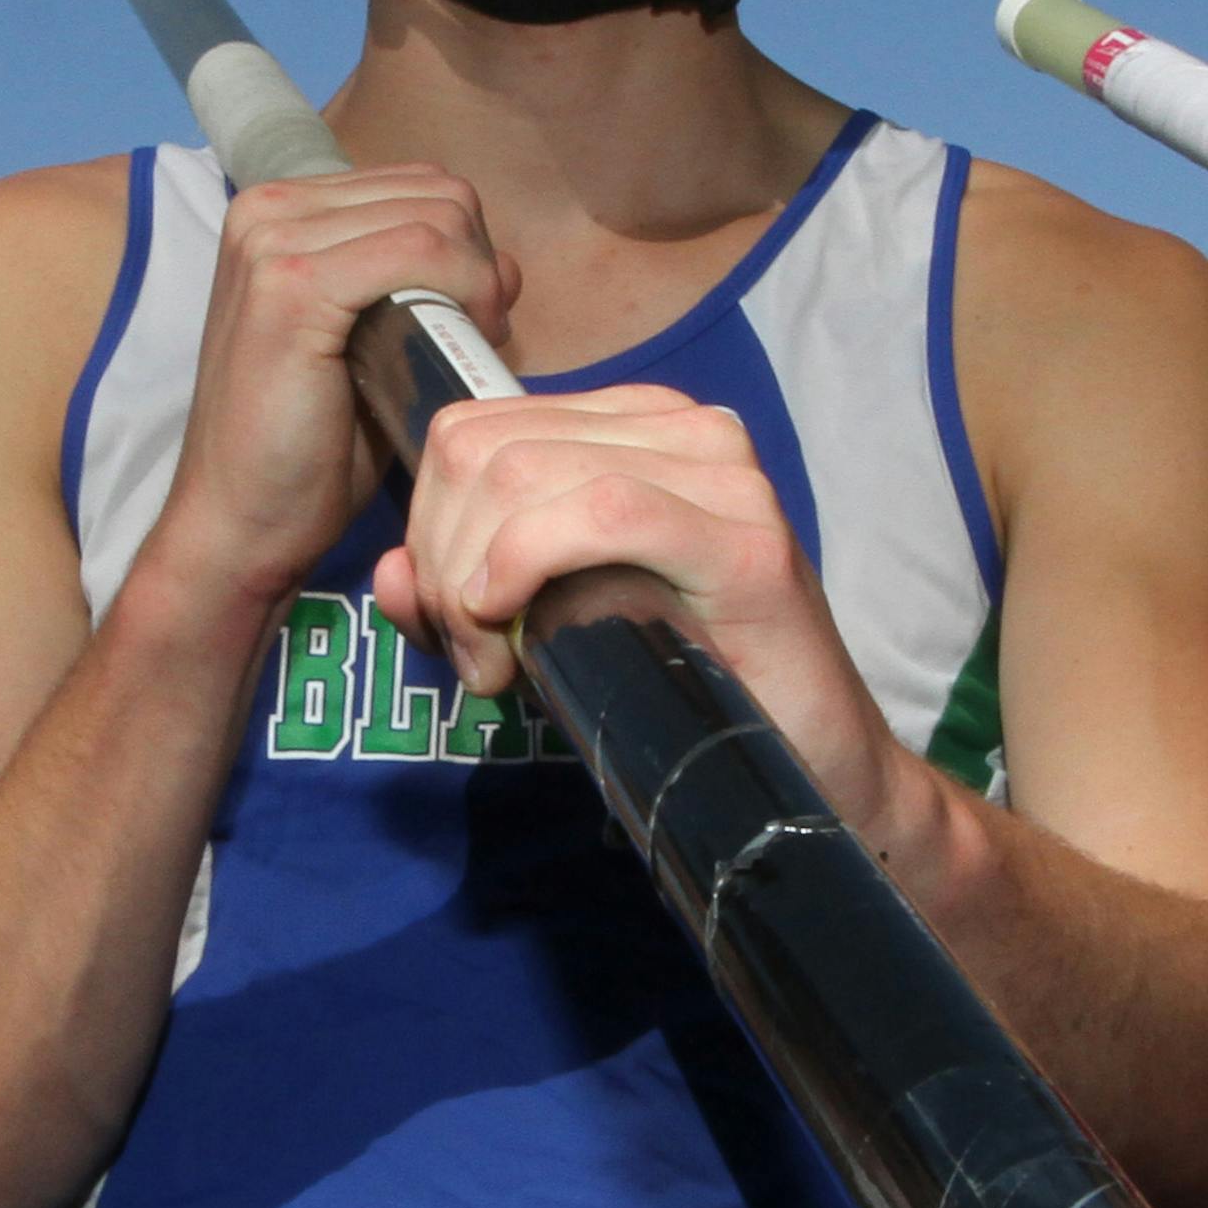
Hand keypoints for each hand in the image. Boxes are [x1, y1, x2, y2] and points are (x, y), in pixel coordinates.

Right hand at [153, 165, 519, 615]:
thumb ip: (427, 285)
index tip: (470, 321)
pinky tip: (453, 346)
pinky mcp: (292, 286)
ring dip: (477, 283)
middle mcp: (269, 209)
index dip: (468, 250)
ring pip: (436, 217)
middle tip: (473, 339)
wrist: (241, 523)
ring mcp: (273, 242)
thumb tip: (504, 262)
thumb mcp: (375, 342)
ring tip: (459, 348)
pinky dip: (463, 292)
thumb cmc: (312, 446)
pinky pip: (420, 251)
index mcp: (281, 212)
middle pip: (437, 192)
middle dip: (478, 264)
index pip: (421, 185)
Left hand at [375, 384, 916, 838]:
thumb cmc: (684, 698)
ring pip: (523, 472)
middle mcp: (683, 428)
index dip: (429, 526)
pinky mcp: (748, 538)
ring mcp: (723, 474)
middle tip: (474, 660)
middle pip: (481, 449)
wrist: (815, 779)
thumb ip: (463, 594)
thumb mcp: (549, 632)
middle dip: (442, 558)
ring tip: (499, 667)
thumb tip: (391, 571)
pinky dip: (529, 558)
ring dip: (474, 579)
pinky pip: (603, 509)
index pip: (473, 431)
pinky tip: (510, 616)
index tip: (451, 624)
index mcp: (633, 428)